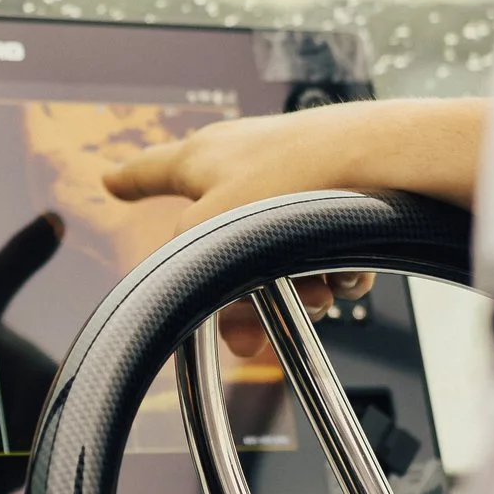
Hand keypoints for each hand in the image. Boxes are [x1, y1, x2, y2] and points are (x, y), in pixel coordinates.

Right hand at [103, 98, 487, 356]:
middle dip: (244, 293)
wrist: (381, 158)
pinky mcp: (344, 191)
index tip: (111, 180)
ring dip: (297, 288)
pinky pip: (330, 247)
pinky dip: (335, 270)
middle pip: (229, 243)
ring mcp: (298, 176)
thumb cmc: (293, 179)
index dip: (130, 181)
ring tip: (316, 295)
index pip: (151, 169)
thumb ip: (186, 266)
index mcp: (204, 158)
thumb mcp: (209, 233)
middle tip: (248, 335)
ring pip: (285, 255)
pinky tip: (347, 278)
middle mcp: (247, 162)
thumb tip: (191, 293)